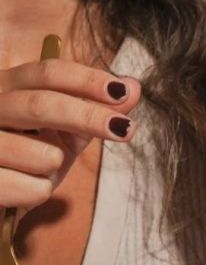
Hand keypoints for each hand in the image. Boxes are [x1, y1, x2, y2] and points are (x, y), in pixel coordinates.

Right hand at [0, 60, 140, 208]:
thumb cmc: (26, 159)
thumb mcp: (64, 132)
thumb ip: (95, 110)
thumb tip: (133, 86)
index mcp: (7, 88)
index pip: (47, 73)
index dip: (86, 80)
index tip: (120, 92)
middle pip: (40, 104)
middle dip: (88, 117)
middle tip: (125, 129)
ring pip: (40, 153)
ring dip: (55, 163)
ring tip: (44, 166)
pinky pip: (30, 188)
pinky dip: (39, 191)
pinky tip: (27, 186)